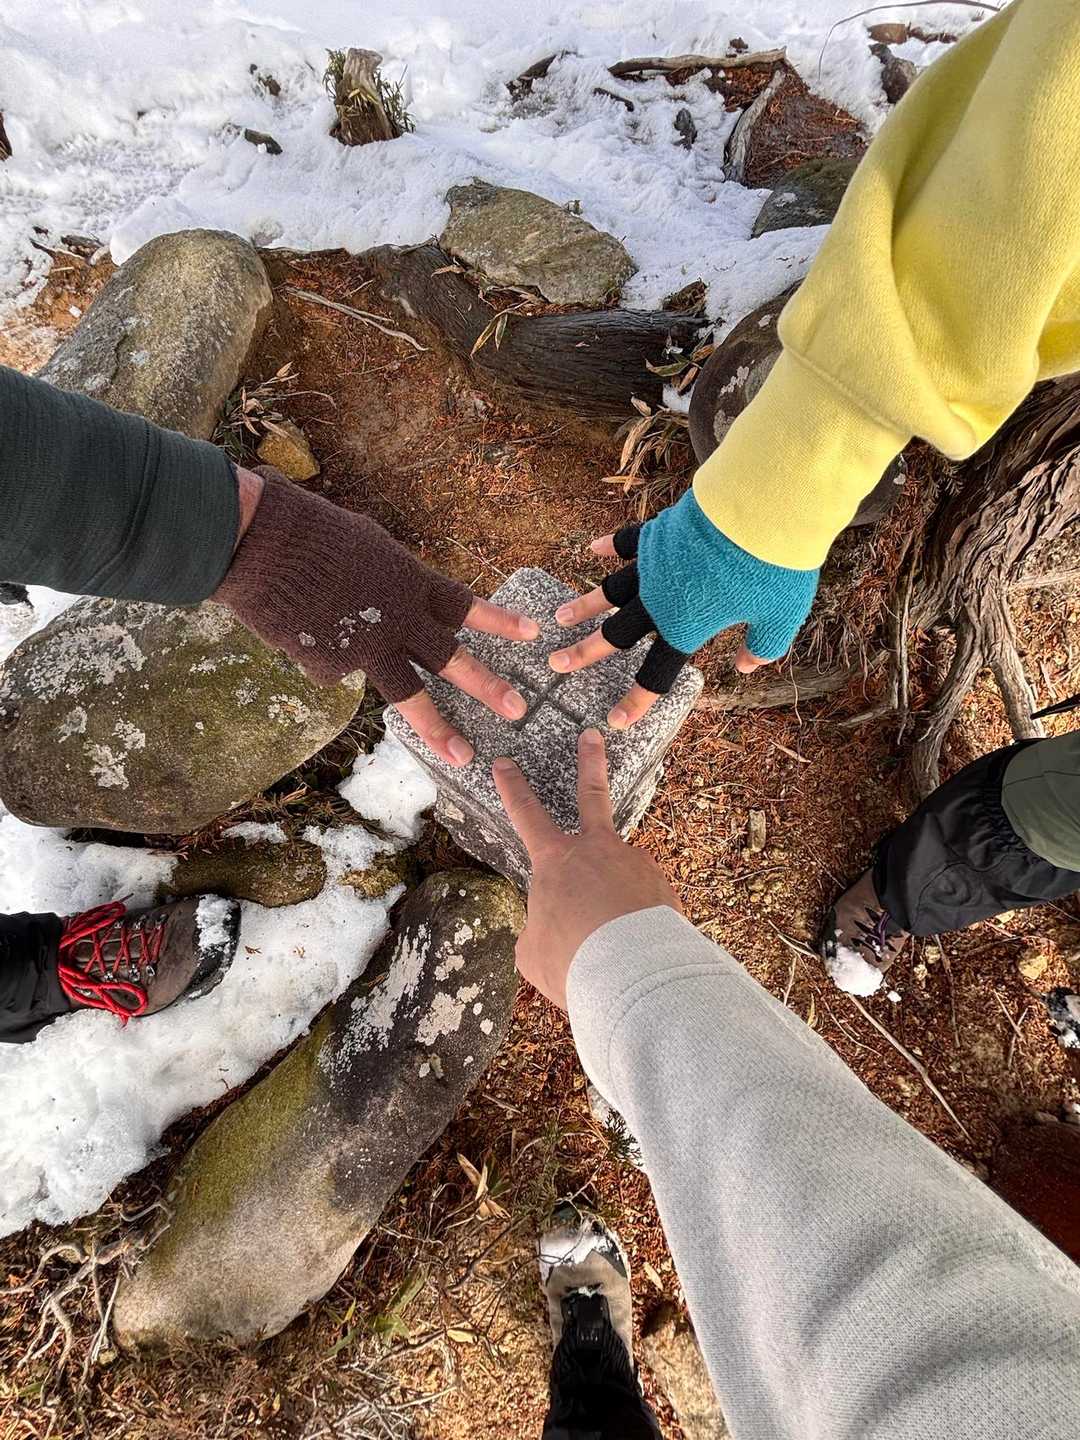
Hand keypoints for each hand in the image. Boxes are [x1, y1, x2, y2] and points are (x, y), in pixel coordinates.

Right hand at [217, 467, 539, 766]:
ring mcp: (366, 647)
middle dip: (487, 684)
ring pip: (409, 693)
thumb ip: (389, 582)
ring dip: (439, 727)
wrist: (263, 543)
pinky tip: (301, 630)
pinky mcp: (331, 665)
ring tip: (463, 755)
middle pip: (451, 658)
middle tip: (518, 709)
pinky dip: (322, 654)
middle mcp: (398, 618)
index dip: (498, 620)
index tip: (533, 633)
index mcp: (409, 581)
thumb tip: (396, 605)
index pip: (464, 604)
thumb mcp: (367, 548)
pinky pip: (333, 668)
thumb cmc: (311, 532)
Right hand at [493, 728, 680, 1010]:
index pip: (526, 814)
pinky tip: (633, 952)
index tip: (504, 763)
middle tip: (592, 737)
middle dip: (589, 763)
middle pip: (591, 794)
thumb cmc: (573, 961)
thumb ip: (539, 928)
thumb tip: (556, 926)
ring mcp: (634, 862)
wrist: (634, 973)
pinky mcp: (661, 885)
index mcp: (555, 861)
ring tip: (610, 948)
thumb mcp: (533, 950)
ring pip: (617, 881)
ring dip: (612, 909)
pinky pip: (640, 906)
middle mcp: (597, 850)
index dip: (513, 788)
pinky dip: (633, 926)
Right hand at [548, 490, 819, 729]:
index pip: (655, 676)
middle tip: (556, 664)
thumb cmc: (773, 566)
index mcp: (685, 629)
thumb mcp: (780, 616)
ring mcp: (653, 566)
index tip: (614, 721)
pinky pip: (625, 542)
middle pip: (614, 634)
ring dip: (584, 605)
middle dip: (584, 652)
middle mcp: (659, 602)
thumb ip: (762, 647)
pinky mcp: (657, 534)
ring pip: (609, 590)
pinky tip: (592, 550)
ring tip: (560, 618)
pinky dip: (608, 547)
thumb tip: (746, 666)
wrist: (759, 505)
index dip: (635, 702)